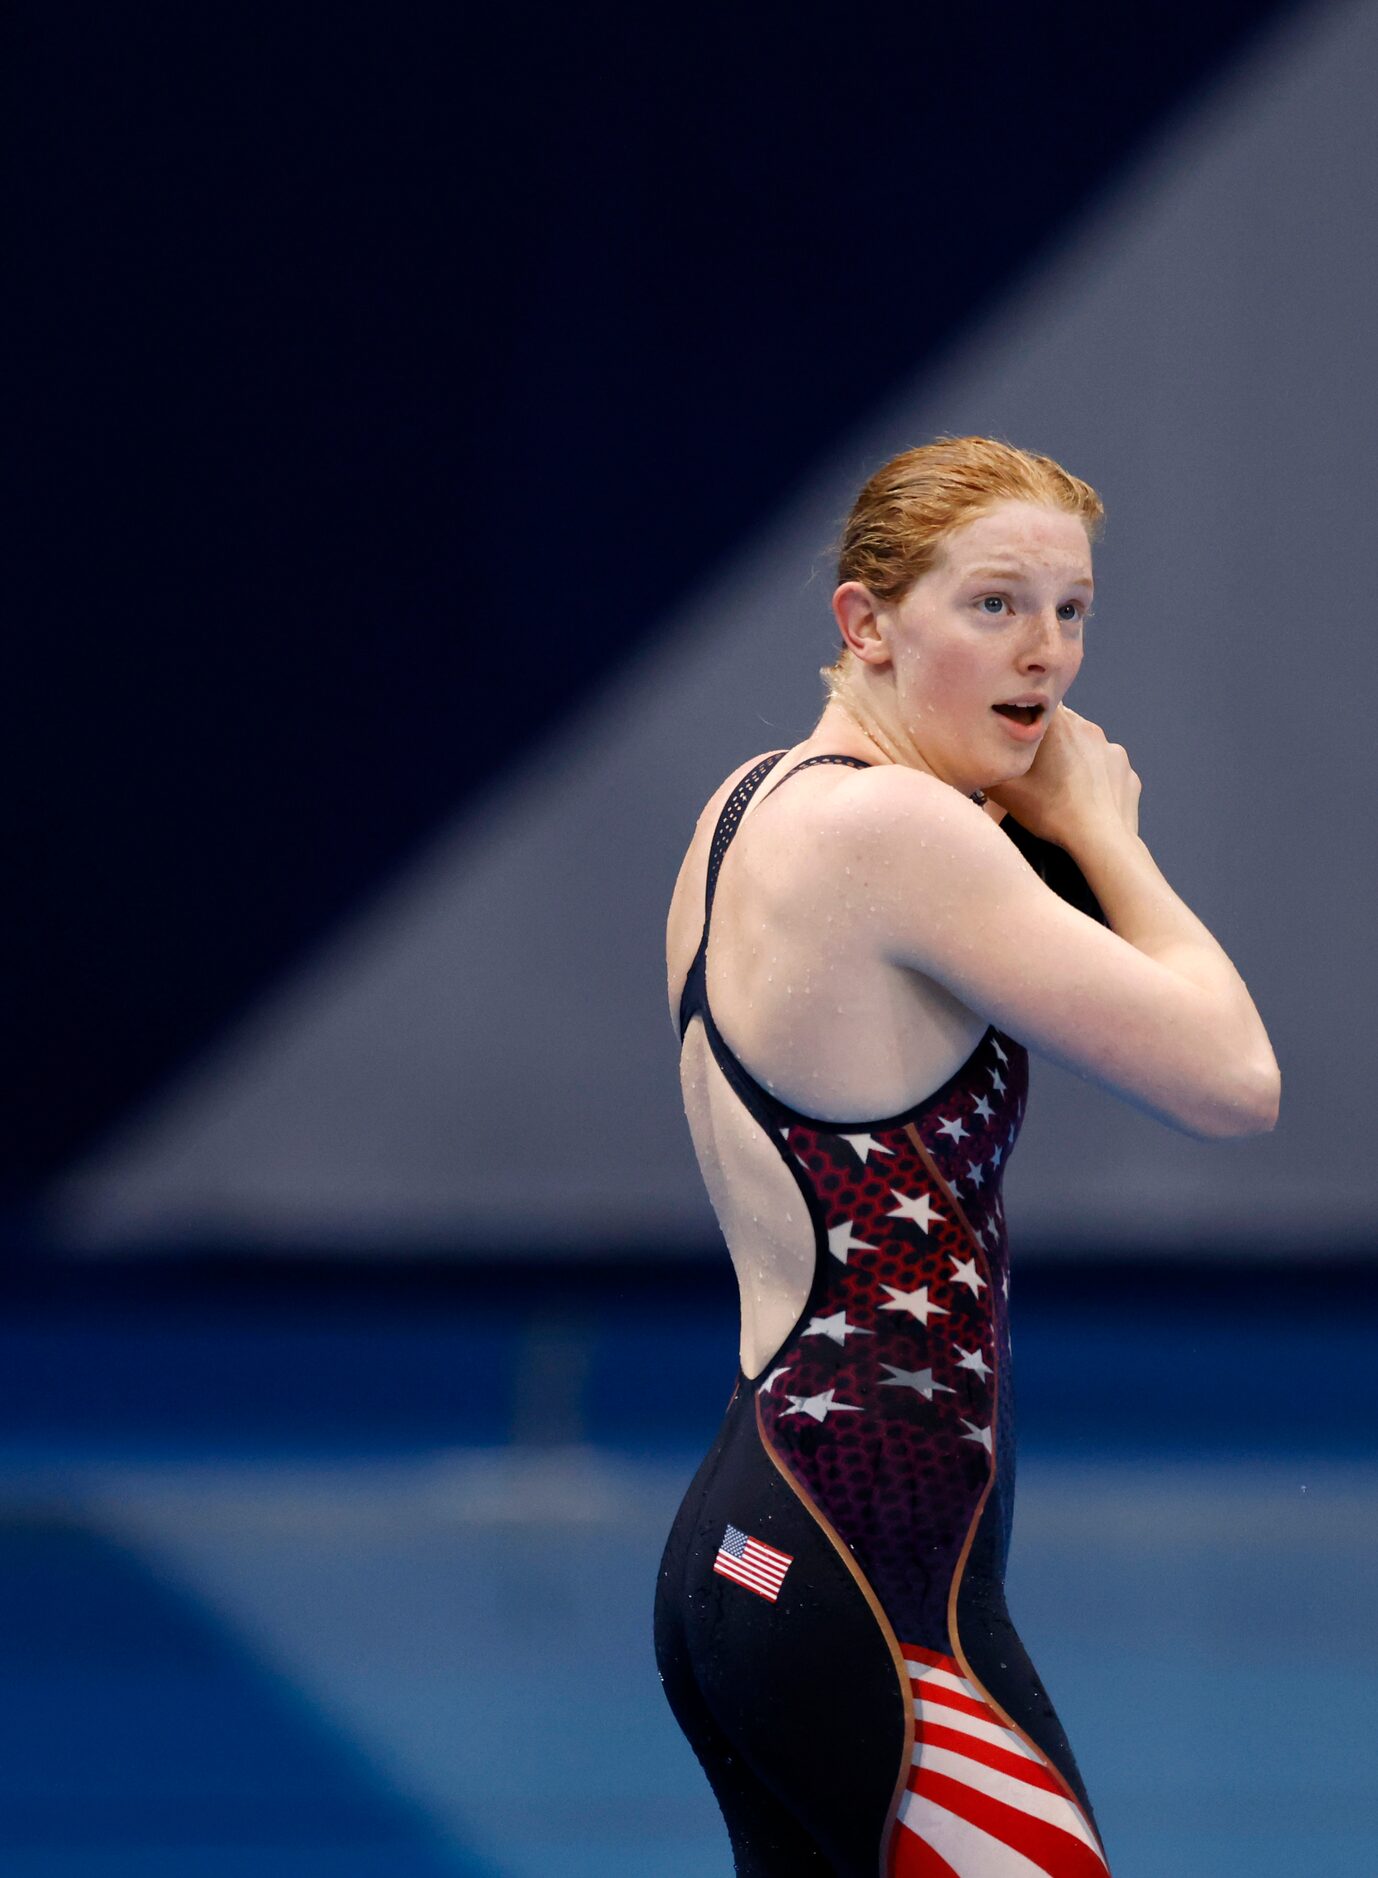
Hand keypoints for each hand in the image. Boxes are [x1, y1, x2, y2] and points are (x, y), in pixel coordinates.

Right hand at [984, 704, 1140, 849]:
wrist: (1101, 840)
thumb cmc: (1052, 812)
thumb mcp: (1004, 790)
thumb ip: (987, 766)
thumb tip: (977, 757)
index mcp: (1056, 723)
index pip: (1037, 704)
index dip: (1026, 719)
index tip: (1020, 738)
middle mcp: (1086, 727)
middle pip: (1061, 726)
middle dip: (1048, 743)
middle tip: (1036, 772)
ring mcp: (1110, 748)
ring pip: (1084, 747)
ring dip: (1072, 761)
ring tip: (1061, 790)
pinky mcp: (1124, 768)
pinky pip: (1104, 767)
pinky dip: (1094, 779)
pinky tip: (1083, 799)